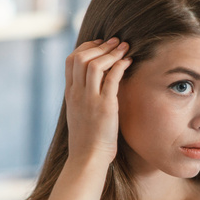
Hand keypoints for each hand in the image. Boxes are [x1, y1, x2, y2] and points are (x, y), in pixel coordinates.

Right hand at [65, 38, 131, 164]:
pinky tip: (129, 62)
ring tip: (124, 48)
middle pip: (82, 57)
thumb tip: (93, 86)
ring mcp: (90, 99)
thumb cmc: (87, 140)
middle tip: (115, 41)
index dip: (86, 47)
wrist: (87, 158)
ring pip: (95, 64)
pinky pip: (112, 79)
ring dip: (111, 53)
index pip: (71, 60)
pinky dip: (120, 66)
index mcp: (70, 94)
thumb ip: (82, 98)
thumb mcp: (78, 114)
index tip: (100, 44)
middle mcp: (77, 93)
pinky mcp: (105, 107)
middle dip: (100, 46)